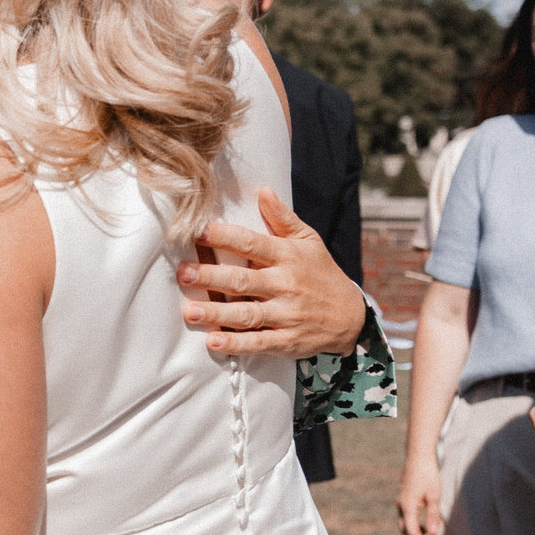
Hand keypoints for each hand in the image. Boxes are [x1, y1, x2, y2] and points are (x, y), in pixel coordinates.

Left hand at [178, 188, 367, 358]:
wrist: (351, 316)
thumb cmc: (321, 273)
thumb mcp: (308, 241)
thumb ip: (282, 218)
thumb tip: (262, 190)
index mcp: (287, 257)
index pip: (252, 244)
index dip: (224, 237)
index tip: (197, 232)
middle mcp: (286, 285)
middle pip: (244, 280)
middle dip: (212, 277)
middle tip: (183, 273)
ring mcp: (287, 315)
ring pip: (247, 314)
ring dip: (217, 313)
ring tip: (190, 311)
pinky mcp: (287, 341)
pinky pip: (259, 342)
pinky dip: (236, 344)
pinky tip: (213, 342)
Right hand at [395, 450, 443, 534]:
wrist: (418, 457)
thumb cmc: (428, 475)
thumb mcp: (434, 496)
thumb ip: (433, 515)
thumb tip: (433, 534)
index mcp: (407, 506)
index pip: (412, 531)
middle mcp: (401, 505)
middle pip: (405, 529)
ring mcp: (401, 501)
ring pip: (404, 523)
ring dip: (414, 532)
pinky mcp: (404, 498)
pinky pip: (405, 516)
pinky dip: (413, 523)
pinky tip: (424, 523)